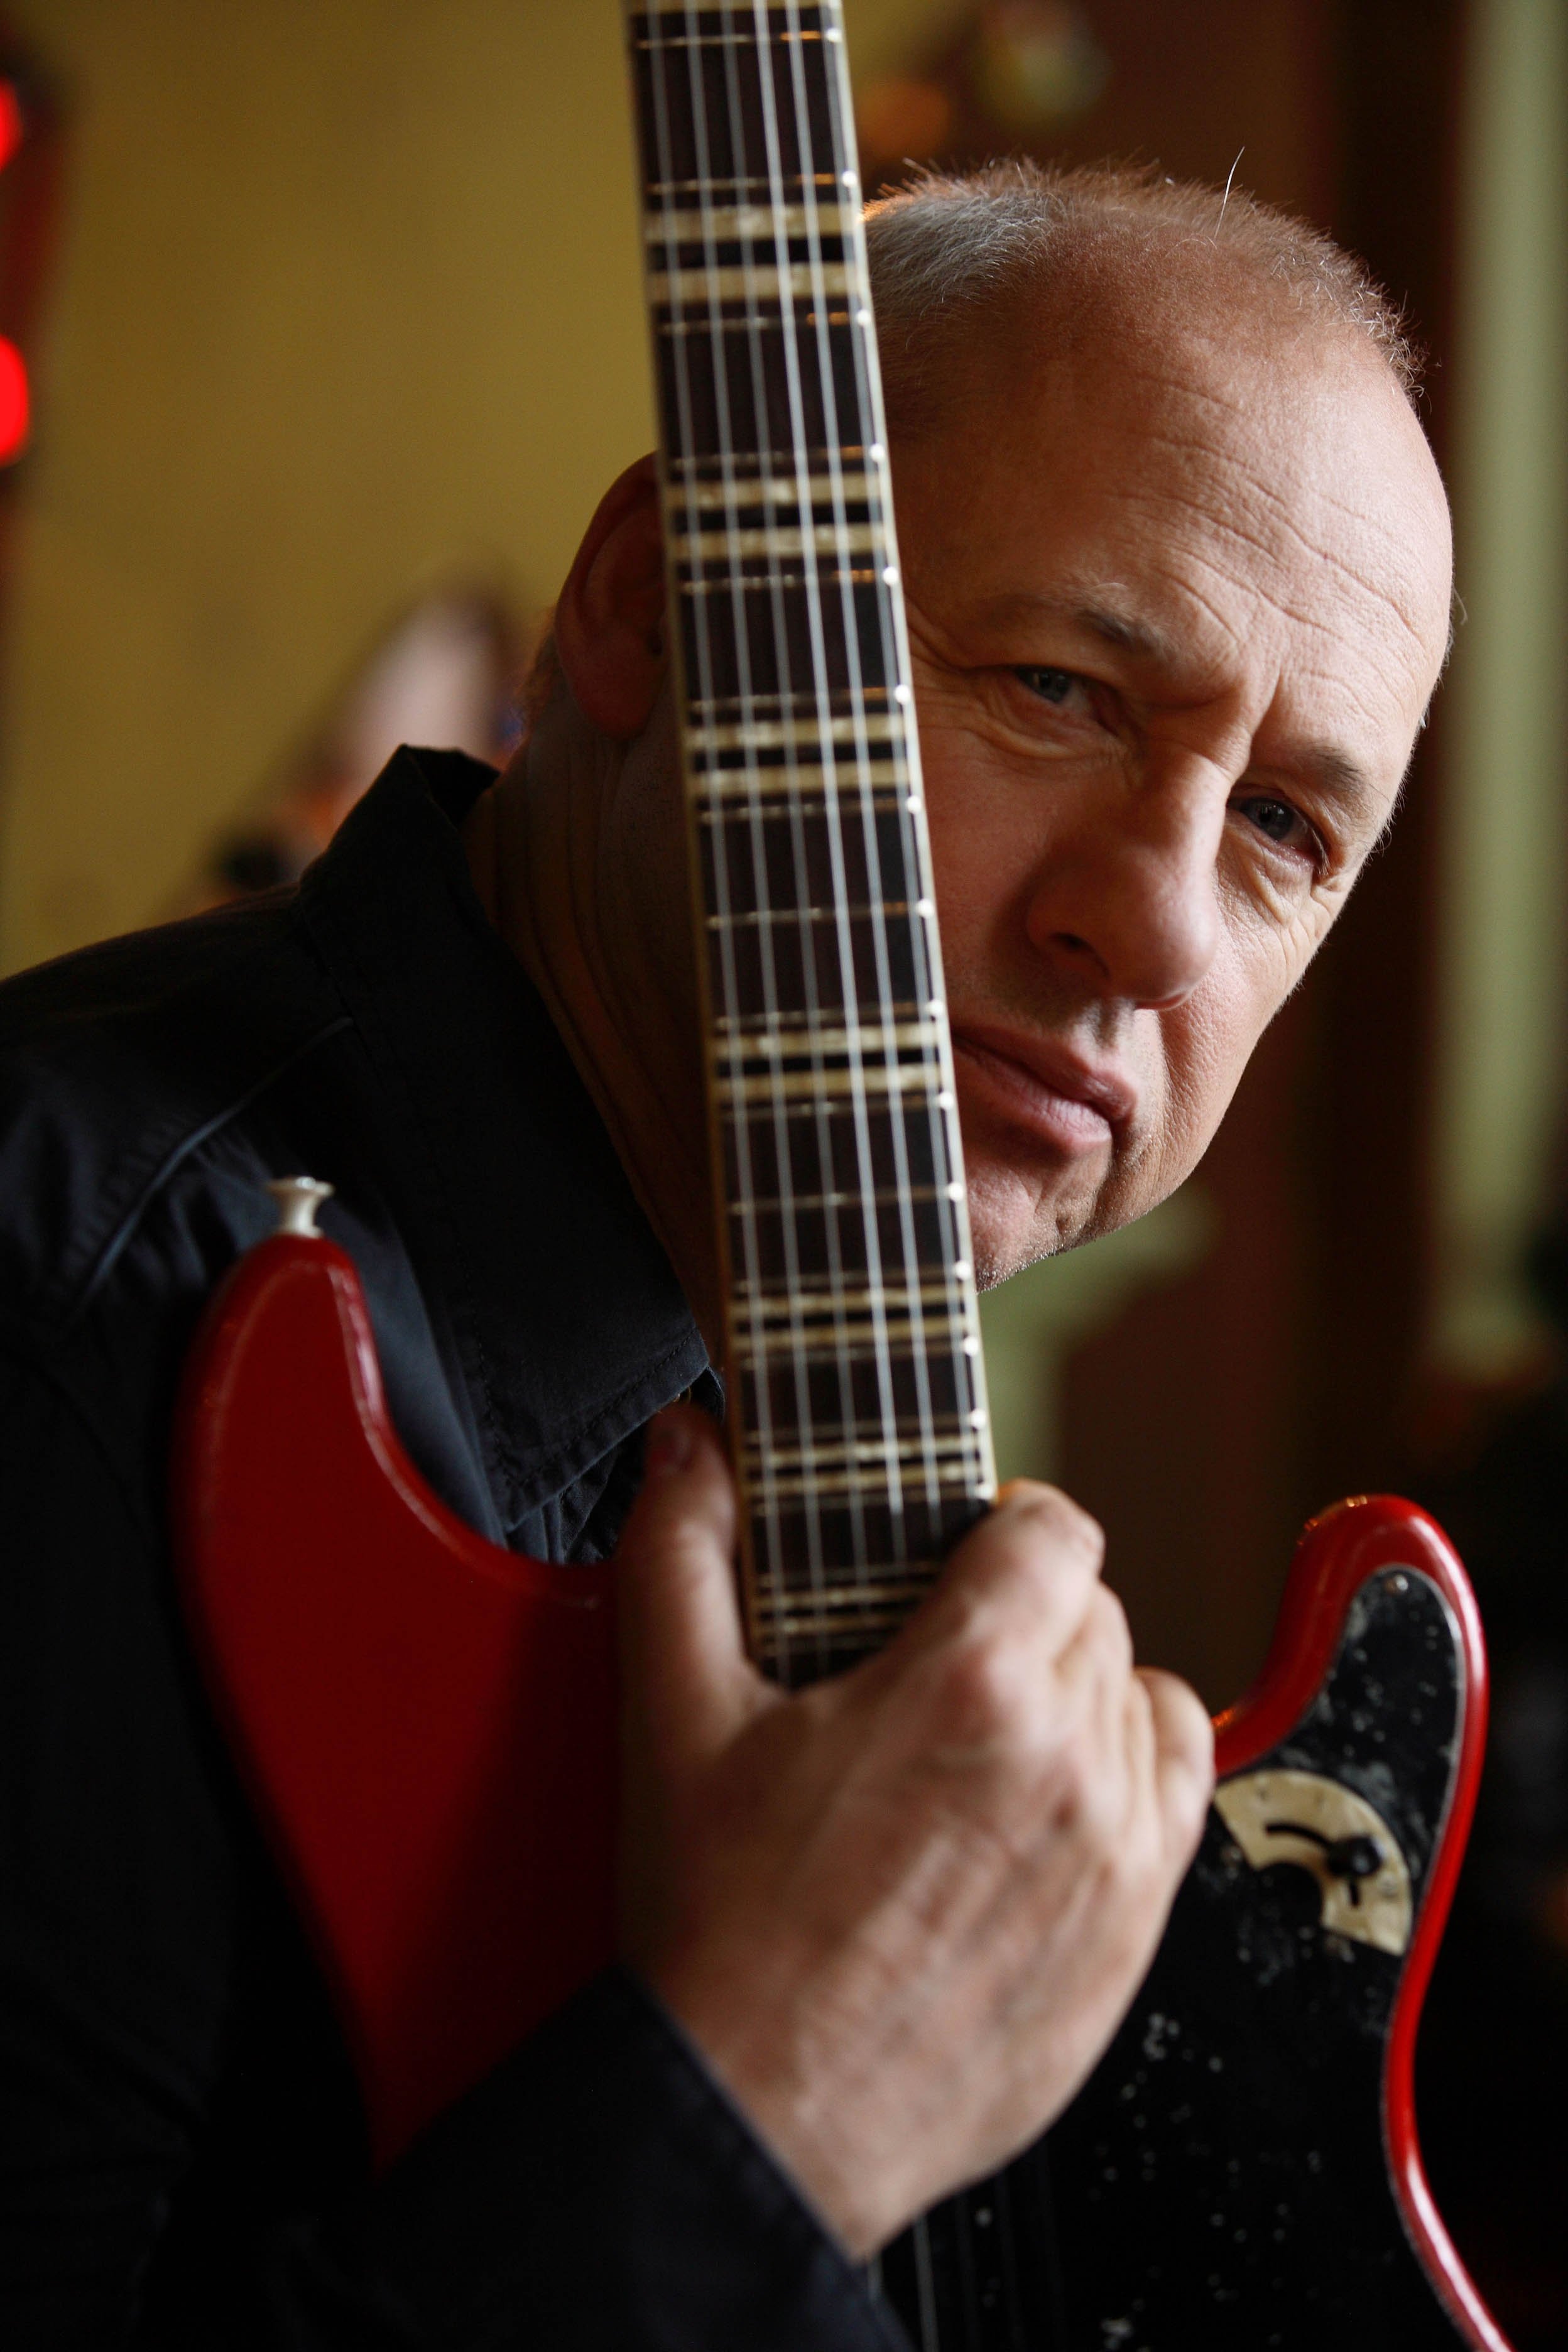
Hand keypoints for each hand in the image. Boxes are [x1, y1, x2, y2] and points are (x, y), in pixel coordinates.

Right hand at [615, 1403, 1213, 2256]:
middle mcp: (1065, 1757)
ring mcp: (1116, 1852)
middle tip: (938, 1655)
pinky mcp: (1135, 1934)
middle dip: (1022, 1610)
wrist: (761, 2119)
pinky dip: (1130, 1774)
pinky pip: (1180, 1793)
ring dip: (1079, 1689)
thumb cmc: (721, 1932)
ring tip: (987, 1732)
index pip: (1052, 1528)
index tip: (964, 1550)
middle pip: (1094, 1609)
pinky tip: (1052, 1799)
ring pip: (1142, 1694)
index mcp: (965, 1682)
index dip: (1003, 1521)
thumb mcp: (673, 1719)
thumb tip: (688, 1446)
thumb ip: (681, 1552)